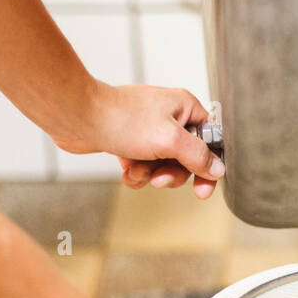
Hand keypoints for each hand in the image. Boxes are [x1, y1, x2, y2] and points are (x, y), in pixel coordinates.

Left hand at [56, 82, 224, 197]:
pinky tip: (125, 168)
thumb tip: (219, 169)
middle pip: (188, 159)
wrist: (78, 117)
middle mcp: (170, 118)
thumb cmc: (122, 119)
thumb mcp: (170, 140)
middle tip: (159, 178)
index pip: (211, 141)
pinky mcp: (132, 142)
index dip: (209, 166)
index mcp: (185, 108)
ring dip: (150, 174)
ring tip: (136, 168)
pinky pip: (145, 167)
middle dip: (172, 173)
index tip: (203, 189)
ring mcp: (150, 131)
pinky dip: (136, 172)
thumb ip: (199, 156)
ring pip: (165, 166)